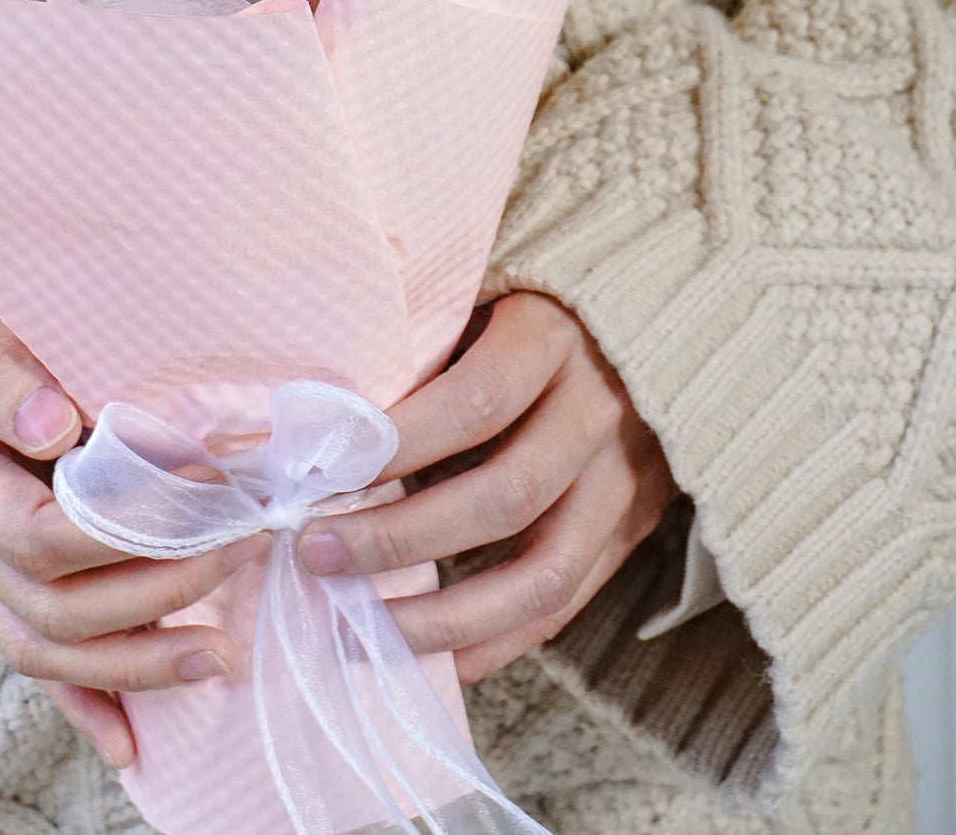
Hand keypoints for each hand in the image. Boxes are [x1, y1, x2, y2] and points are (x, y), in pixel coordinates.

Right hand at [0, 196, 266, 767]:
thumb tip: (56, 428)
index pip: (33, 532)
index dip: (128, 531)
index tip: (208, 497)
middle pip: (44, 602)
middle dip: (149, 597)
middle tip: (239, 556)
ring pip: (34, 636)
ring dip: (126, 660)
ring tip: (216, 655)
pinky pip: (21, 629)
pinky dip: (76, 689)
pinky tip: (129, 732)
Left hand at [296, 292, 674, 682]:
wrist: (645, 317)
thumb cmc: (524, 301)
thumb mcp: (478, 295)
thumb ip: (418, 348)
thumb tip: (310, 422)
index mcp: (554, 337)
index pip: (476, 402)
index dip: (396, 445)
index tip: (316, 473)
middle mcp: (600, 410)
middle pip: (504, 495)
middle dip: (397, 538)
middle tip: (314, 552)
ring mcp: (627, 478)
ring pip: (542, 572)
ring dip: (442, 615)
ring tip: (360, 628)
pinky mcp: (634, 526)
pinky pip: (567, 605)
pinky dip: (496, 641)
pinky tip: (432, 659)